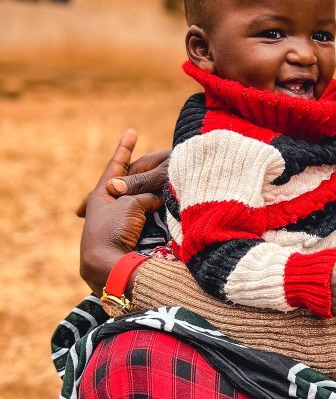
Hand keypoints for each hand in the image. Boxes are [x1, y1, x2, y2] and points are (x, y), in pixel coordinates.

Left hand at [79, 130, 165, 293]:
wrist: (111, 267)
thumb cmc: (114, 230)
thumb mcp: (129, 204)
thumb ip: (143, 192)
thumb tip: (157, 196)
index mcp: (102, 194)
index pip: (116, 165)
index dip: (124, 148)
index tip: (131, 132)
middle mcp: (110, 206)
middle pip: (130, 183)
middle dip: (142, 171)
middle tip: (157, 158)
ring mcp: (121, 222)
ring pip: (140, 200)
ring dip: (154, 192)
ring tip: (170, 180)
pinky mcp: (132, 237)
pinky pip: (148, 216)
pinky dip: (158, 209)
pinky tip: (170, 206)